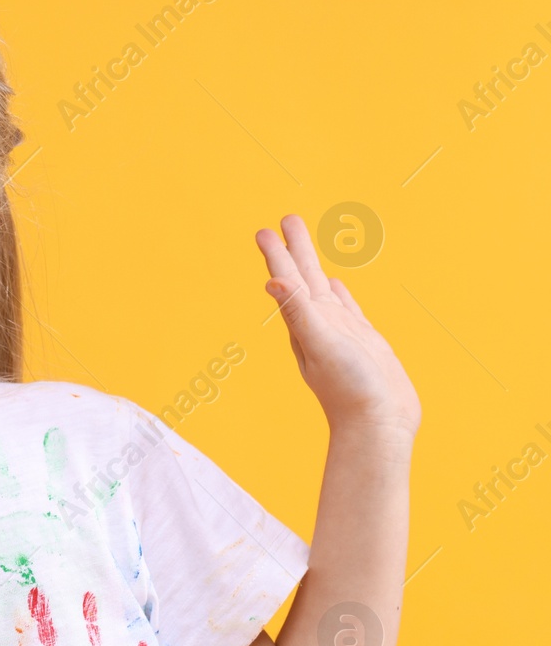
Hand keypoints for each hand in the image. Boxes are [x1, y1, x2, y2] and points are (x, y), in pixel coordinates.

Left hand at [255, 214, 420, 439]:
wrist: (379, 427)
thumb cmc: (350, 389)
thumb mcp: (322, 343)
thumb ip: (298, 312)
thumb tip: (271, 281)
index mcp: (305, 323)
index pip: (287, 279)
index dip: (277, 253)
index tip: (266, 229)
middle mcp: (319, 325)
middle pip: (303, 277)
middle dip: (294, 248)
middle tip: (287, 218)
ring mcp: (341, 333)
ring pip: (322, 290)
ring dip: (312, 268)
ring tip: (305, 246)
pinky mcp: (363, 342)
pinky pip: (345, 309)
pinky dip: (338, 294)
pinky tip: (334, 286)